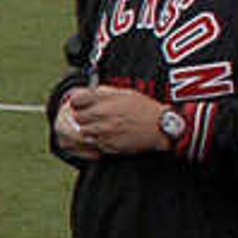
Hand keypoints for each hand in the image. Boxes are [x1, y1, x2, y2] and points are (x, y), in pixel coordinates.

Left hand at [54, 83, 175, 159]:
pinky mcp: (107, 145)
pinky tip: (106, 136)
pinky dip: (95, 140)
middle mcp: (102, 114)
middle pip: (77, 117)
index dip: (77, 102)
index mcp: (106, 99)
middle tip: (92, 117)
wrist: (160, 127)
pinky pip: (92, 143)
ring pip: (82, 131)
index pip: (76, 100)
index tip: (81, 104)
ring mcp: (103, 131)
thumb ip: (104, 93)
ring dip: (88, 129)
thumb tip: (88, 92)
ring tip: (100, 127)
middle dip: (82, 116)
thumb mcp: (125, 93)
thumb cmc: (145, 109)